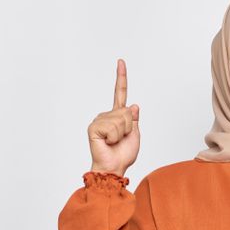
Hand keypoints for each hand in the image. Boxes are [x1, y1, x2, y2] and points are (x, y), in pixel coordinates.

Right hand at [87, 59, 140, 176]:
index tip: (121, 61)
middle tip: (121, 139)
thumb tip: (133, 105)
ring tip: (114, 142)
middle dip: (130, 127)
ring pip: (122, 119)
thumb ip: (134, 119)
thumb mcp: (135, 134)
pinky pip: (113, 127)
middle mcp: (107, 115)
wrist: (114, 168)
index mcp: (117, 115)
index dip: (121, 77)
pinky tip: (108, 143)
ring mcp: (99, 120)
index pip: (120, 92)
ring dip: (122, 133)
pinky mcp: (94, 127)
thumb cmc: (123, 154)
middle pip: (127, 112)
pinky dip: (114, 137)